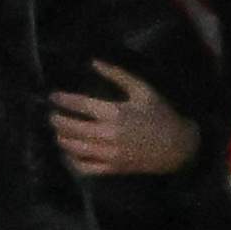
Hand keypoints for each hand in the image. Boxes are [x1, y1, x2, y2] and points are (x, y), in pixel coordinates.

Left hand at [50, 61, 199, 177]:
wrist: (178, 146)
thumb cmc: (160, 115)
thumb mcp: (143, 90)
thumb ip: (117, 75)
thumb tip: (93, 61)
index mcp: (115, 113)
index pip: (80, 105)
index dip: (63, 100)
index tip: (53, 96)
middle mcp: (108, 134)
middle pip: (71, 128)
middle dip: (57, 120)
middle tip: (52, 115)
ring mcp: (108, 153)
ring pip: (73, 147)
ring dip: (61, 138)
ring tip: (58, 131)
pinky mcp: (111, 168)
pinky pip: (84, 167)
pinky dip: (72, 160)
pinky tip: (69, 151)